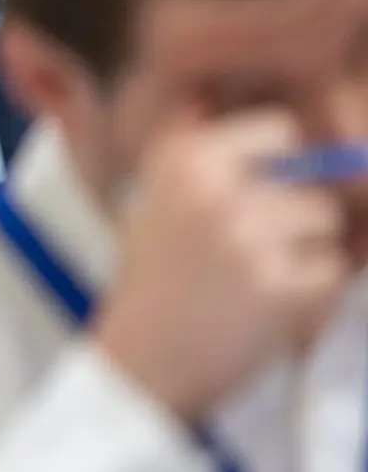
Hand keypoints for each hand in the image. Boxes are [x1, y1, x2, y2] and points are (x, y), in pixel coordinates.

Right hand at [95, 110, 350, 424]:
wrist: (139, 363)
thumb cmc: (154, 283)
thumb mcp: (154, 202)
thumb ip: (196, 156)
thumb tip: (224, 108)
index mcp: (183, 161)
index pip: (280, 131)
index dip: (284, 166)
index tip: (264, 197)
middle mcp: (213, 189)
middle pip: (313, 178)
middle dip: (299, 214)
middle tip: (261, 249)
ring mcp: (247, 237)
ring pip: (327, 221)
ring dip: (309, 252)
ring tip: (261, 281)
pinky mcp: (278, 286)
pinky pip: (332, 270)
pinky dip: (313, 292)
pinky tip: (270, 307)